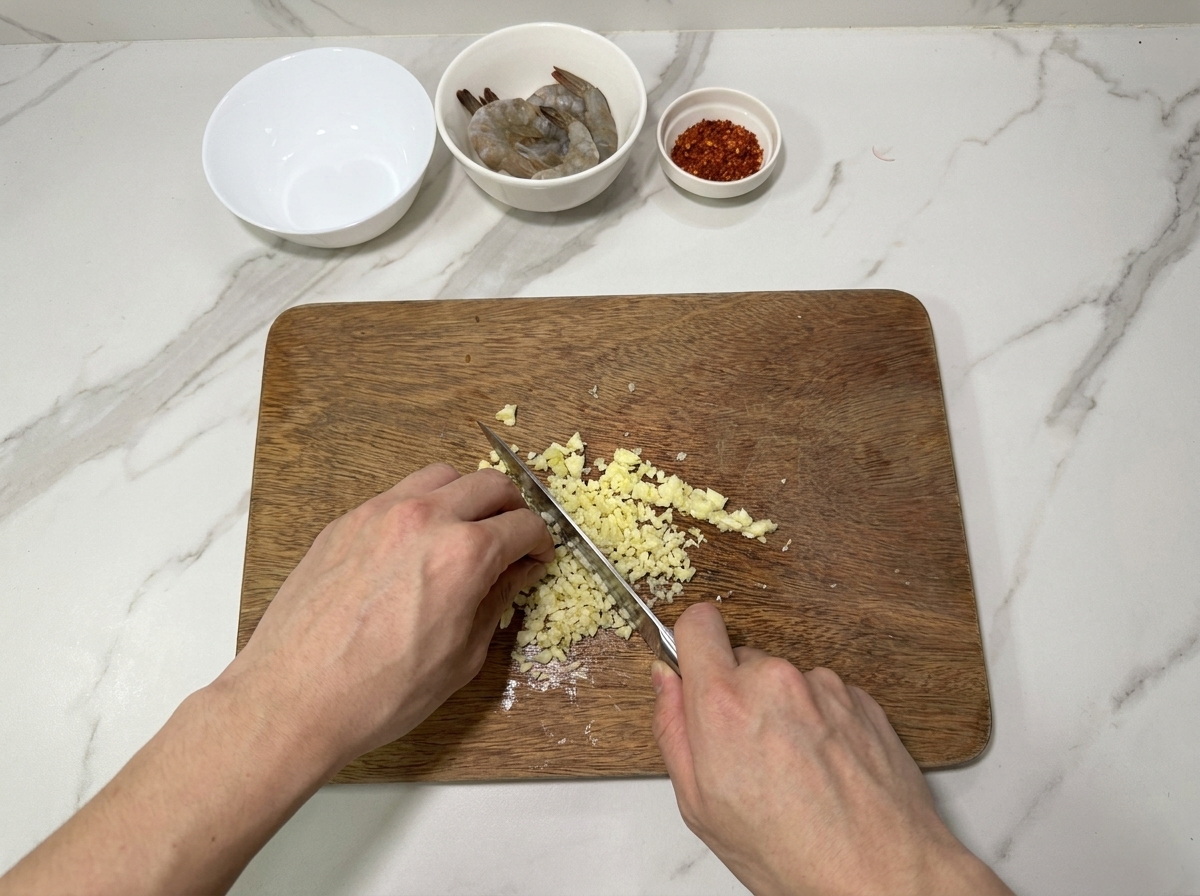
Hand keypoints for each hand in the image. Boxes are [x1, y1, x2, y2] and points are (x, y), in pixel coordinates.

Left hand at [0, 464, 553, 895]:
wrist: (293, 699)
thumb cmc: (378, 693)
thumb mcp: (460, 660)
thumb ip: (493, 606)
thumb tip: (510, 579)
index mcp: (463, 554)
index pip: (524, 524)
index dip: (540, 543)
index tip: (537, 557)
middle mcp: (424, 519)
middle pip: (490, 483)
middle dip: (511, 508)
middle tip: (511, 538)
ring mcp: (379, 514)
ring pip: (442, 476)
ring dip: (465, 496)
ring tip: (465, 530)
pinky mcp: (344, 523)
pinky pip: (396, 495)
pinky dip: (420, 507)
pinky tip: (414, 545)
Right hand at [651, 603, 1011, 895]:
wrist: (881, 875)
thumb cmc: (792, 854)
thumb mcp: (700, 806)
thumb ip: (673, 729)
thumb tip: (666, 681)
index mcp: (725, 703)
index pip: (697, 623)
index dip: (693, 644)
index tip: (696, 669)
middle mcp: (776, 682)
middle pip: (742, 659)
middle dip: (738, 694)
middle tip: (748, 753)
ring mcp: (824, 687)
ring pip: (785, 681)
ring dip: (784, 712)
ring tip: (795, 772)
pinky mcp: (861, 698)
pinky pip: (824, 697)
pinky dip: (821, 723)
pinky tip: (824, 770)